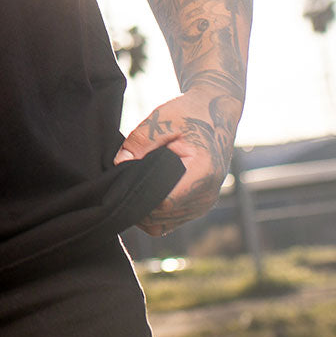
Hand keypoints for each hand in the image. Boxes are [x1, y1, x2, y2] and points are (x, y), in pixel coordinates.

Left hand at [115, 87, 240, 235]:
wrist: (217, 115)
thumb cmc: (191, 114)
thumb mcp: (163, 119)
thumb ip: (140, 141)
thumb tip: (118, 163)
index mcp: (201, 171)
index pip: (164, 202)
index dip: (137, 196)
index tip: (120, 181)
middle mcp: (207, 193)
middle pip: (161, 215)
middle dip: (137, 202)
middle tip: (121, 180)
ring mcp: (205, 203)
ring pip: (163, 222)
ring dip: (145, 209)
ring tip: (135, 183)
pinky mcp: (200, 206)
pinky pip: (170, 221)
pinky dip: (154, 212)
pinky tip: (145, 191)